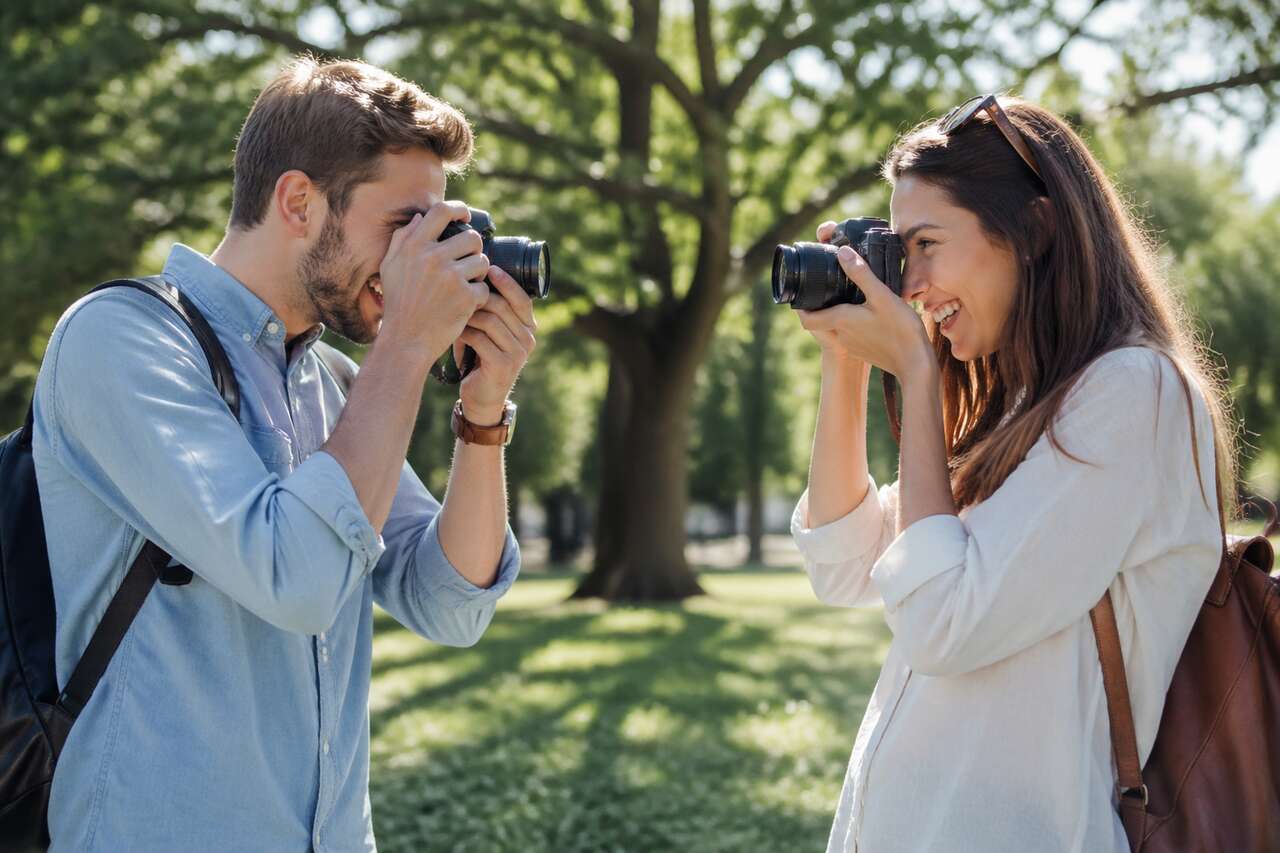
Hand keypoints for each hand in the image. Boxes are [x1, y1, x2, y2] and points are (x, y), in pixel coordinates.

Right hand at [378, 201, 490, 359]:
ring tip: (466, 286)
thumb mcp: (388, 268)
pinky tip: (467, 304)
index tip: (466, 217)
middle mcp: (432, 257)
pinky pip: (484, 287)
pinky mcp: (466, 297)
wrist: (406, 340)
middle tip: (468, 263)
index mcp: (414, 246)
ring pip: (483, 262)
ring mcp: (451, 277)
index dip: (459, 210)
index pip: (442, 211)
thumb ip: (402, 239)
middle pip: (472, 238)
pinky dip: (479, 297)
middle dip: (474, 250)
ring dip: (478, 274)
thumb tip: (419, 217)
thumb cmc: (397, 304)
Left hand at [455, 265, 537, 423]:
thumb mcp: (490, 331)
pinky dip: (465, 333)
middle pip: (503, 306)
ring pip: (490, 321)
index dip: (507, 282)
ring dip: (468, 316)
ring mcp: (518, 353)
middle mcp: (528, 339)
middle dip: (478, 298)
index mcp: (528, 327)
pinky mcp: (503, 365)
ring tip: (453, 314)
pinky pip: (480, 338)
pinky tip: (455, 333)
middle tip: (457, 293)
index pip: (522, 298)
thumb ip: (491, 310)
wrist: (482, 396)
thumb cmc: (481, 358)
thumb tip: (475, 275)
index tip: (490, 267)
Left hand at [797, 223, 931, 380]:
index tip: (804, 294)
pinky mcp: (865, 351)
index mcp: (840, 320)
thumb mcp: (881, 295)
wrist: (915, 363)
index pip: (807, 319)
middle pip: (823, 320)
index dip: (801, 308)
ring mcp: (853, 345)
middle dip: (824, 305)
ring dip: (841, 314)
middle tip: (831, 287)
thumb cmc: (900, 328)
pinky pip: (852, 335)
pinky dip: (854, 324)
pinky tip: (869, 314)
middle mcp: (842, 335)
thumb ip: (861, 273)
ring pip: (838, 327)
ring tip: (851, 296)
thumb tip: (841, 252)